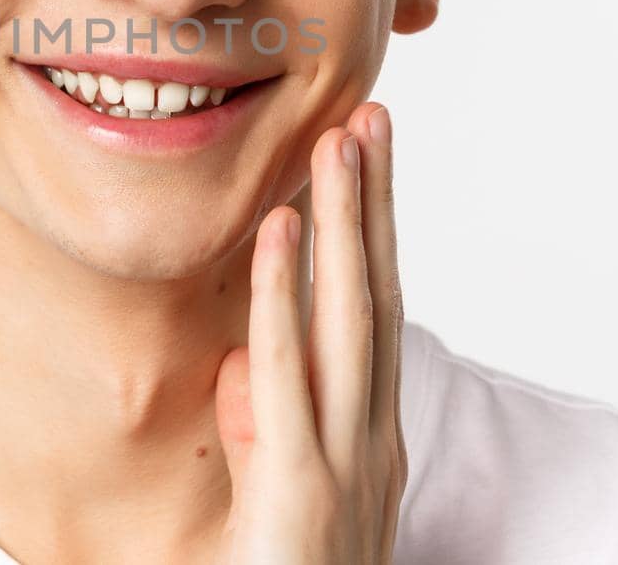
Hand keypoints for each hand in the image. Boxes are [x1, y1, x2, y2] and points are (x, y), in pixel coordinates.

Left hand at [211, 103, 405, 563]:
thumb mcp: (273, 501)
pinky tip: (283, 230)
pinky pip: (287, 377)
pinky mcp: (296, 493)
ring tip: (338, 142)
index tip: (366, 162)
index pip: (376, 315)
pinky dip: (284, 297)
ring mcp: (343, 465)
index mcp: (369, 439)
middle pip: (376, 298)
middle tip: (371, 116)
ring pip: (349, 321)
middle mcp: (371, 441)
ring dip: (345, 224)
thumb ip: (263, 430)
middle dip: (374, 205)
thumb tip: (241, 363)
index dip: (374, 235)